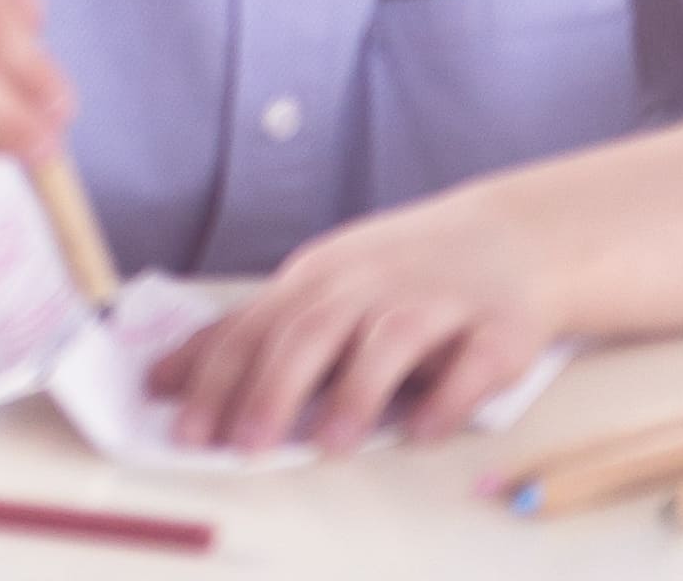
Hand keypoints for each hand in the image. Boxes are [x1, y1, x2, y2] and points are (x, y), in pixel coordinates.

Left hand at [149, 186, 557, 455]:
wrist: (514, 236)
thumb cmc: (399, 275)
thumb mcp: (321, 289)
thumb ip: (255, 334)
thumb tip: (168, 381)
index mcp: (318, 278)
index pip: (253, 328)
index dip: (215, 378)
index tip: (183, 429)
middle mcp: (370, 284)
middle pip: (310, 333)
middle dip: (270, 390)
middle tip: (242, 446)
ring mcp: (437, 302)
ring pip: (387, 342)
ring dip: (356, 393)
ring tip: (330, 446)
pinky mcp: (501, 328)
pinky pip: (473, 364)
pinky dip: (448, 398)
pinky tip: (422, 432)